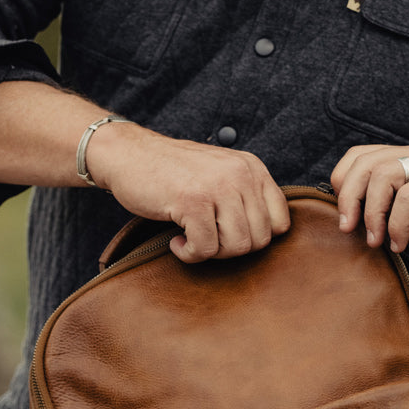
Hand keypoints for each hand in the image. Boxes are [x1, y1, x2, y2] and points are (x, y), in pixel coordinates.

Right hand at [88, 124, 290, 262]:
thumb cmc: (172, 172)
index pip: (281, 222)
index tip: (229, 234)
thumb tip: (266, 239)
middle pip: (260, 240)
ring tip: (192, 239)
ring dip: (211, 253)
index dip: (256, 238)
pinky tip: (177, 241)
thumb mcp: (220, 174)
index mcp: (252, 168)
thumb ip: (245, 197)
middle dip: (231, 249)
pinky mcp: (193, 201)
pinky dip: (190, 254)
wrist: (128, 155)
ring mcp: (218, 186)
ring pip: (237, 247)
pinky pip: (206, 249)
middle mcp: (240, 174)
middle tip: (207, 239)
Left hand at [330, 143, 408, 279]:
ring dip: (373, 212)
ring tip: (377, 241)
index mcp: (404, 161)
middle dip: (349, 199)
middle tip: (349, 230)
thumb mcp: (397, 226)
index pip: (357, 156)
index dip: (342, 185)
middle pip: (365, 162)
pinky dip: (397, 223)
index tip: (344, 220)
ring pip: (385, 174)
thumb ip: (372, 213)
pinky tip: (400, 243)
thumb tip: (337, 217)